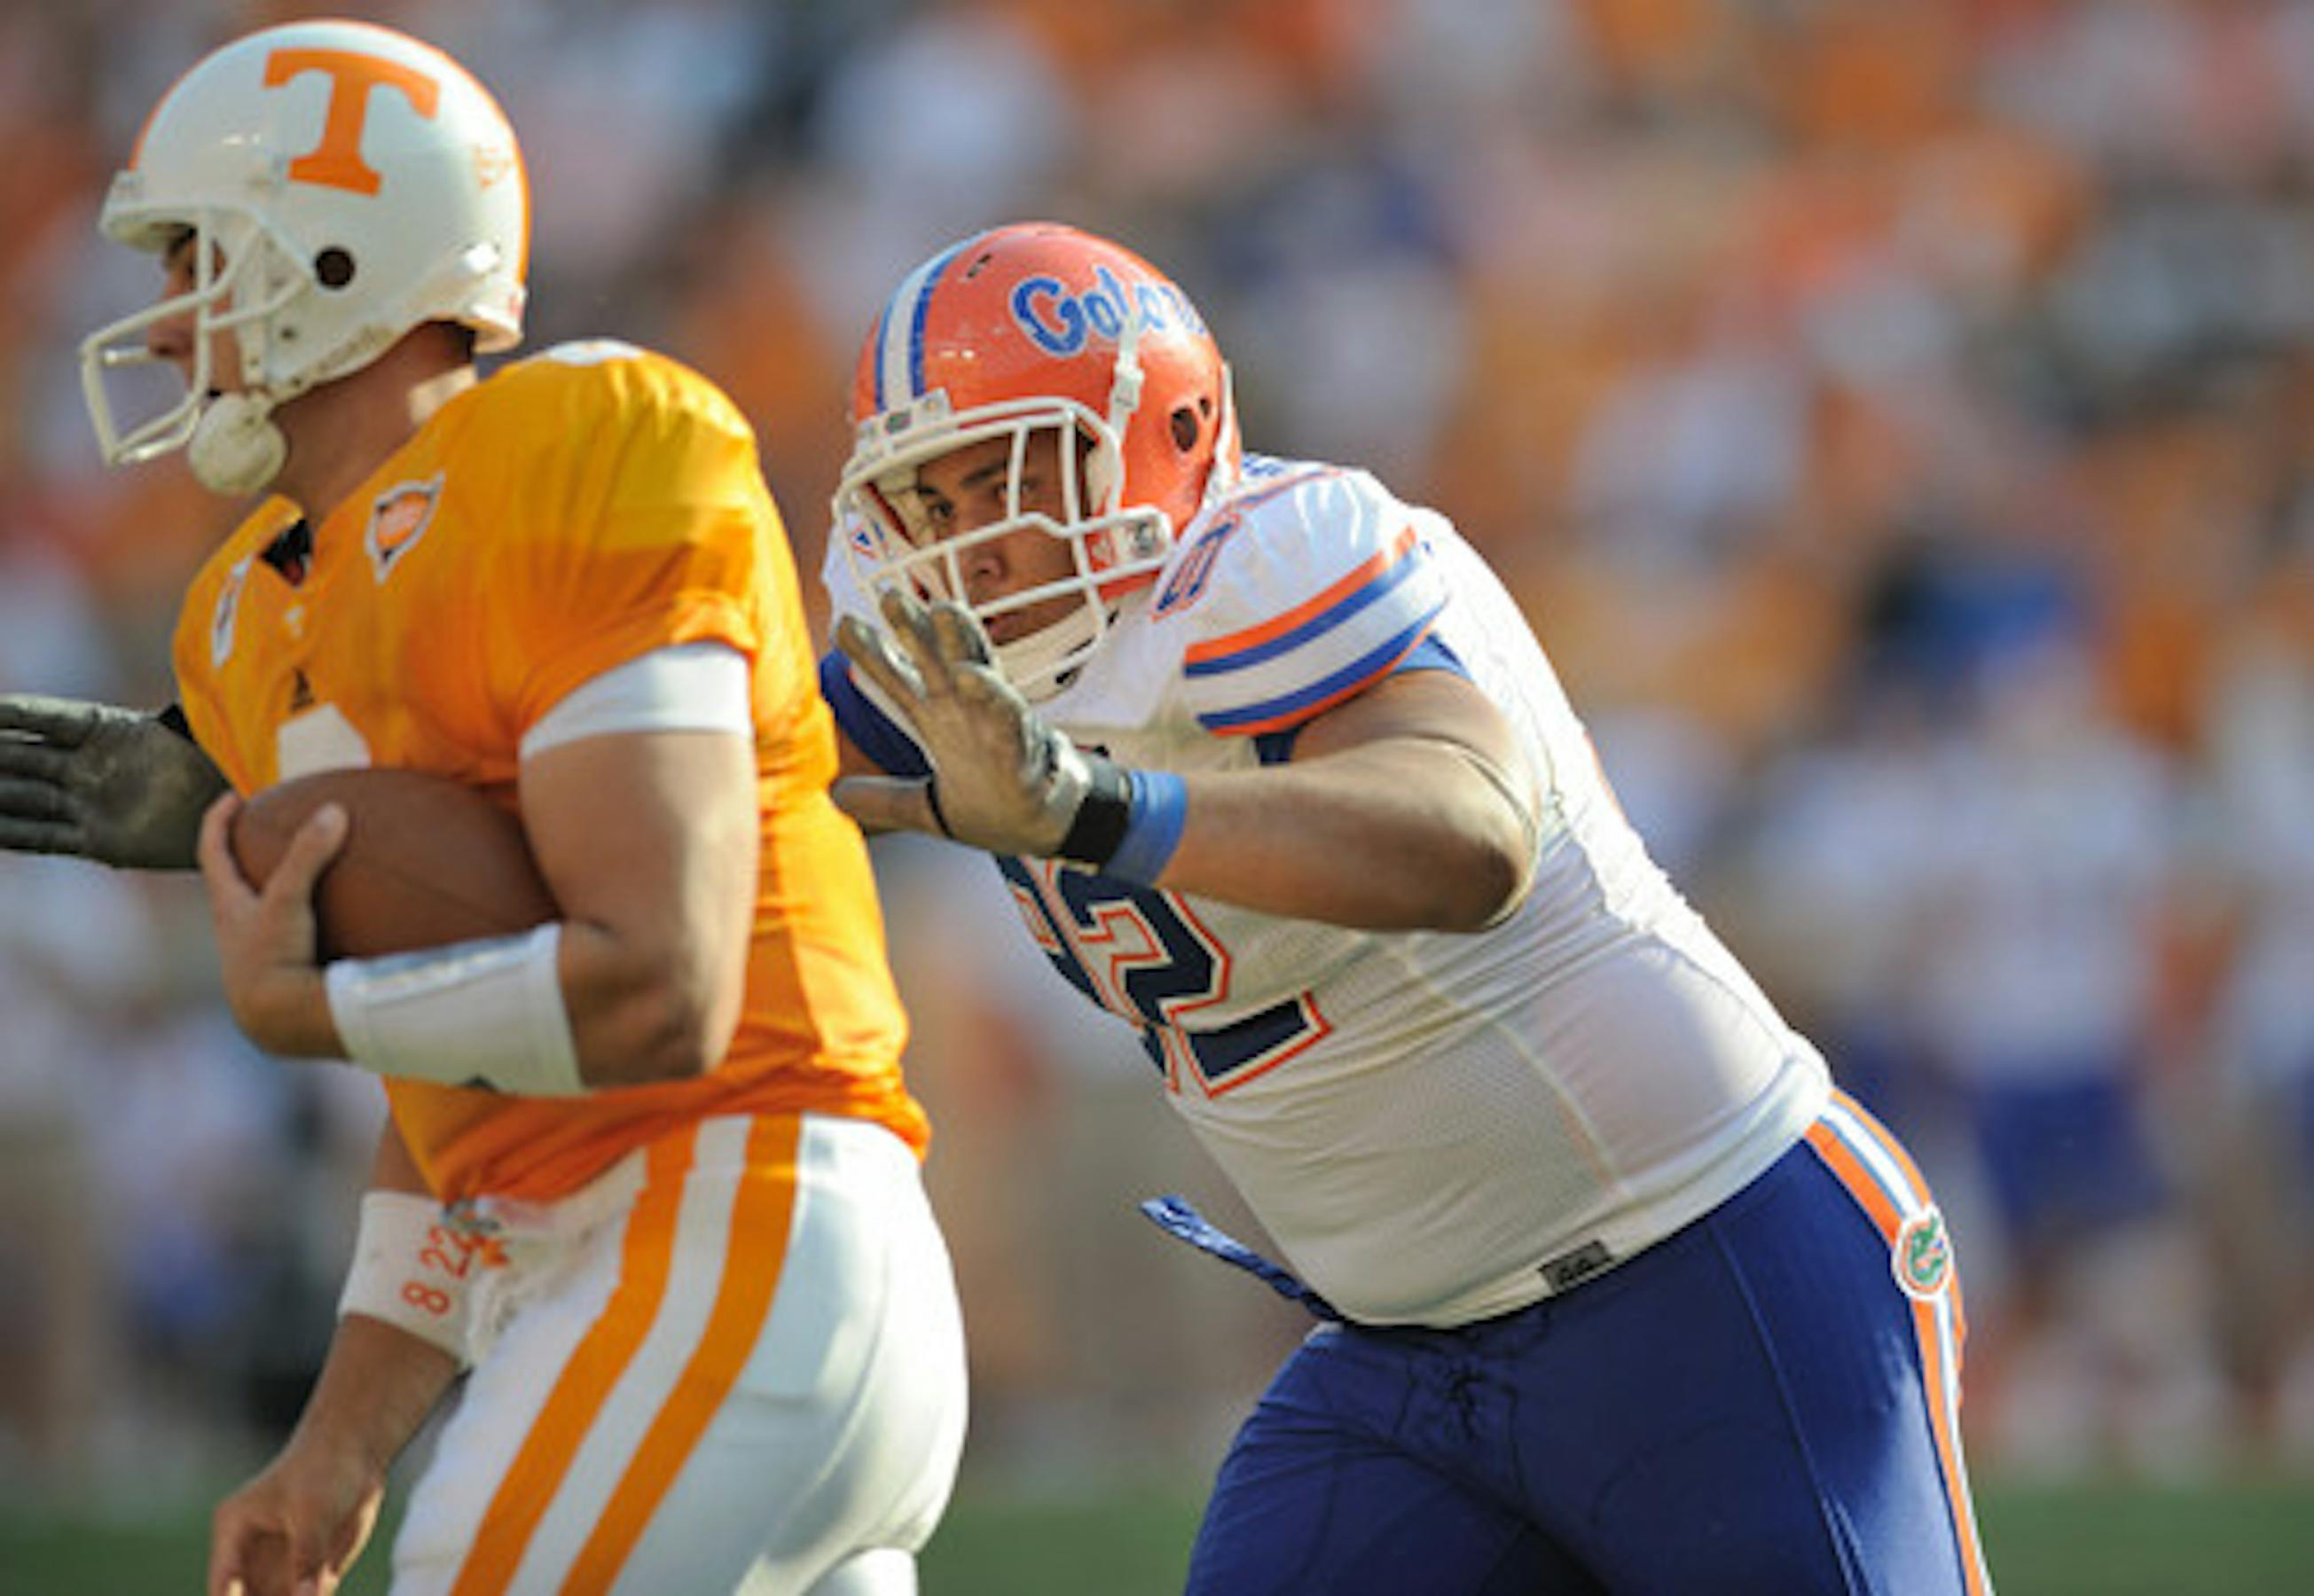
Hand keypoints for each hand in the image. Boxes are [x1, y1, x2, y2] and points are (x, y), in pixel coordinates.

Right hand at [0, 694, 229, 868]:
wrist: (233, 810)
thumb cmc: (215, 760)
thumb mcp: (190, 723)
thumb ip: (168, 701)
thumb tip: (181, 656)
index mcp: (107, 730)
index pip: (47, 718)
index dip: (16, 714)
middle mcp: (90, 766)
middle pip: (23, 759)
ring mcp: (90, 803)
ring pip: (25, 798)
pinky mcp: (99, 841)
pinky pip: (43, 837)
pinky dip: (12, 833)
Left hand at [196, 792, 347, 1056]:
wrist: (280, 1024)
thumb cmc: (274, 960)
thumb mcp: (289, 901)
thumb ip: (309, 855)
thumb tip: (333, 810)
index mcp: (227, 906)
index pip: (211, 850)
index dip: (218, 819)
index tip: (234, 797)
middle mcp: (233, 930)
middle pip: (229, 882)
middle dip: (242, 856)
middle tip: (264, 833)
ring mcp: (254, 957)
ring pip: (255, 915)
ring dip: (270, 894)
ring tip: (300, 878)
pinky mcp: (278, 978)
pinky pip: (285, 941)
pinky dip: (300, 926)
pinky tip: (331, 928)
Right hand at [207, 1432, 384, 1595]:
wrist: (359, 1451)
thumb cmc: (326, 1468)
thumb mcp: (313, 1511)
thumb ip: (305, 1558)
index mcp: (234, 1532)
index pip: (223, 1588)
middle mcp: (250, 1556)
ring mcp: (278, 1566)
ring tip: (314, 1591)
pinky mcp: (308, 1573)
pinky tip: (323, 1590)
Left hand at [832, 589, 1096, 856]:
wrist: (1041, 828)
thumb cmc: (994, 806)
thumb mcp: (925, 808)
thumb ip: (883, 799)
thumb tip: (835, 796)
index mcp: (939, 721)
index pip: (898, 680)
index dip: (871, 653)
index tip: (843, 624)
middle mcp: (963, 710)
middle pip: (934, 659)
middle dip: (913, 627)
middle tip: (890, 595)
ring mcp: (992, 719)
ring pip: (975, 668)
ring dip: (959, 640)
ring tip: (941, 609)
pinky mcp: (1019, 741)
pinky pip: (1006, 710)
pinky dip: (990, 692)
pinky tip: (970, 676)